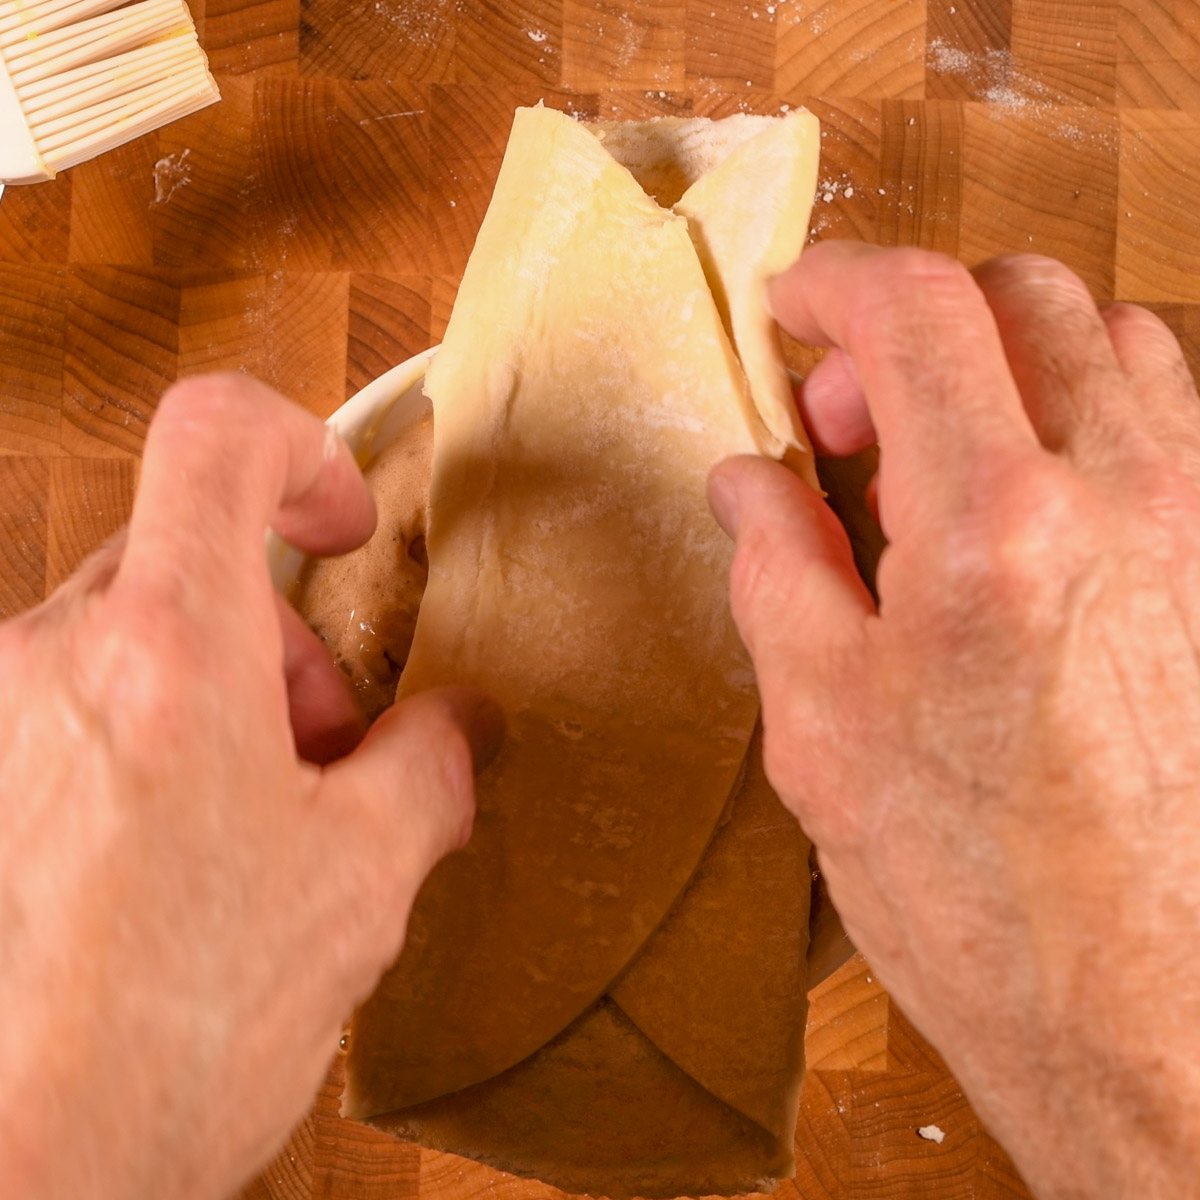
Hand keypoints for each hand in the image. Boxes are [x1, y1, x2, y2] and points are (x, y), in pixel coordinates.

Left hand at [0, 374, 502, 1199]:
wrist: (27, 1167)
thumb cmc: (178, 1029)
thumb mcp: (362, 879)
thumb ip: (431, 770)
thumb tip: (461, 731)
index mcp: (168, 650)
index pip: (217, 435)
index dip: (303, 449)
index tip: (341, 527)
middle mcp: (54, 657)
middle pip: (190, 559)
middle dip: (283, 646)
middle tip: (329, 755)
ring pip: (134, 635)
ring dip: (219, 699)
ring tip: (260, 822)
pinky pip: (76, 701)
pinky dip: (151, 739)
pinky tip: (184, 856)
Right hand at [709, 244, 1199, 1198]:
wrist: (1145, 1013)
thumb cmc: (975, 892)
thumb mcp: (821, 729)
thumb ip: (777, 569)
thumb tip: (749, 480)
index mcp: (990, 528)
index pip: (920, 311)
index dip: (837, 282)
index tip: (792, 308)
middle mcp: (1122, 496)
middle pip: (1024, 295)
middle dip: (916, 323)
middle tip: (851, 419)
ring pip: (1112, 341)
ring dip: (1007, 362)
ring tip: (941, 459)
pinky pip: (1170, 421)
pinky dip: (1083, 414)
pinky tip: (1027, 506)